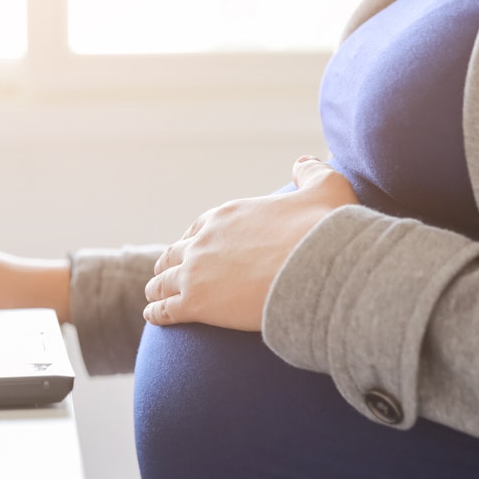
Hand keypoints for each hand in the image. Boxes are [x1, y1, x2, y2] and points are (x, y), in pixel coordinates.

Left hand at [143, 156, 357, 330]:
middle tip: (164, 273)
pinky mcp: (196, 303)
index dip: (192, 240)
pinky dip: (157, 312)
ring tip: (153, 296)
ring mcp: (195, 272)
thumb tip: (302, 162)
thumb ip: (311, 173)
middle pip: (175, 253)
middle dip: (169, 263)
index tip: (190, 248)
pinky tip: (153, 316)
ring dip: (157, 287)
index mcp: (225, 216)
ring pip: (163, 281)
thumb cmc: (322, 231)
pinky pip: (166, 309)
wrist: (317, 268)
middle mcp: (203, 241)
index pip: (198, 228)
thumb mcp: (325, 188)